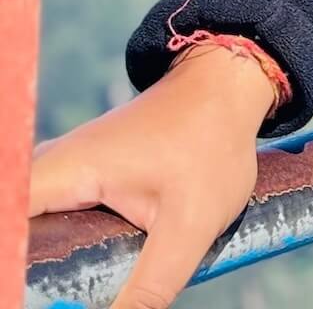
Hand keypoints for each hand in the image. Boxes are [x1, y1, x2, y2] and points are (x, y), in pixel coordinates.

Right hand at [28, 44, 277, 308]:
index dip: (13, 267)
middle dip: (26, 272)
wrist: (226, 89)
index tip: (28, 292)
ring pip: (28, 230)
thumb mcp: (189, 225)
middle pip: (15, 233)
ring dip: (40, 265)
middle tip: (58, 299)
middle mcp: (51, 169)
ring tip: (62, 293)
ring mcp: (60, 173)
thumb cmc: (211, 143)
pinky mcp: (75, 181)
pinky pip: (45, 222)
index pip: (9, 225)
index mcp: (65, 171)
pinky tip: (70, 280)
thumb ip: (150, 287)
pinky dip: (55, 252)